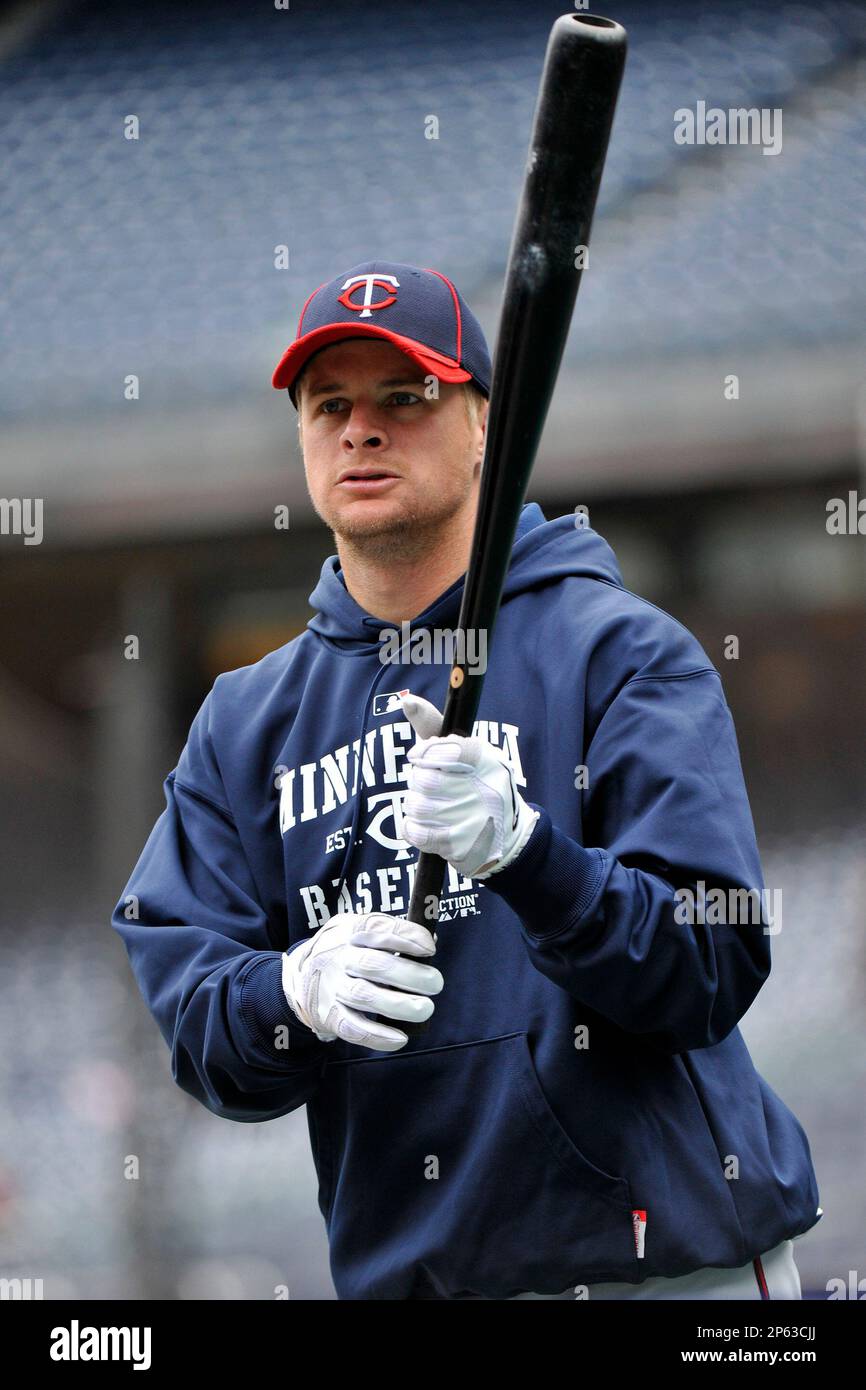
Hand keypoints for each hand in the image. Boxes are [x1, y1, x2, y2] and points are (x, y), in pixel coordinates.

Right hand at [281, 911, 442, 1051]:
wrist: (300, 976)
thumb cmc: (344, 950)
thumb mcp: (358, 930)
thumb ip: (390, 934)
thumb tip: (430, 942)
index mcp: (350, 932)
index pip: (376, 929)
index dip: (405, 937)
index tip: (429, 948)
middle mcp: (338, 958)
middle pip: (373, 964)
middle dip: (409, 975)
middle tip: (436, 983)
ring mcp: (332, 987)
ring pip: (364, 996)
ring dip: (398, 1005)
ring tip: (425, 1009)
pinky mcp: (328, 1015)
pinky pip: (352, 1028)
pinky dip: (377, 1036)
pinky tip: (400, 1039)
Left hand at [397, 692, 538, 879]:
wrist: (506, 834)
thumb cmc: (476, 782)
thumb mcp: (463, 749)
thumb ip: (433, 724)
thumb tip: (405, 699)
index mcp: (487, 759)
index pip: (442, 750)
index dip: (424, 754)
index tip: (420, 757)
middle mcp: (485, 788)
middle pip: (424, 780)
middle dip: (418, 781)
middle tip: (428, 784)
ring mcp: (474, 820)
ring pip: (416, 805)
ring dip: (415, 804)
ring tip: (430, 804)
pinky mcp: (462, 847)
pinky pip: (416, 832)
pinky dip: (413, 826)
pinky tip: (427, 823)